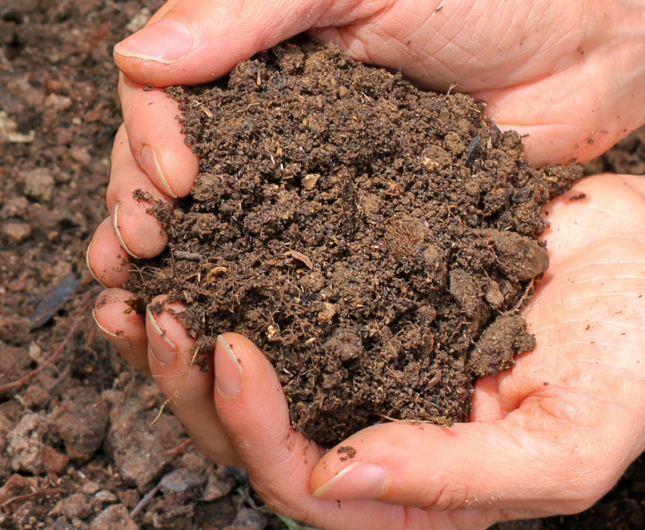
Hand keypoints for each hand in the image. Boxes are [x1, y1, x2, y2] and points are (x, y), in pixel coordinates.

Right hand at [86, 0, 644, 266]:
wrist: (587, 42)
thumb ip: (249, 1)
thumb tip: (138, 55)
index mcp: (240, 29)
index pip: (156, 83)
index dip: (149, 133)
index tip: (176, 178)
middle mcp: (252, 99)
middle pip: (160, 155)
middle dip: (138, 203)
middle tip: (147, 247)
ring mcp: (290, 162)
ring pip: (204, 212)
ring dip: (168, 255)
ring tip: (147, 297)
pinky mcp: (335, 215)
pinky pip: (275, 252)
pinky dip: (238, 285)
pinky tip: (215, 316)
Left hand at [94, 174, 644, 527]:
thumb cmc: (635, 358)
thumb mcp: (568, 440)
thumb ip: (457, 475)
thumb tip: (332, 475)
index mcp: (406, 489)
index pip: (298, 483)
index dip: (250, 426)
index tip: (228, 347)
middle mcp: (361, 431)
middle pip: (241, 432)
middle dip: (183, 378)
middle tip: (152, 309)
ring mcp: (345, 363)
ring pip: (230, 369)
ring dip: (172, 331)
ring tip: (131, 279)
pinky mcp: (337, 297)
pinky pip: (254, 294)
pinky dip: (209, 270)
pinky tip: (177, 236)